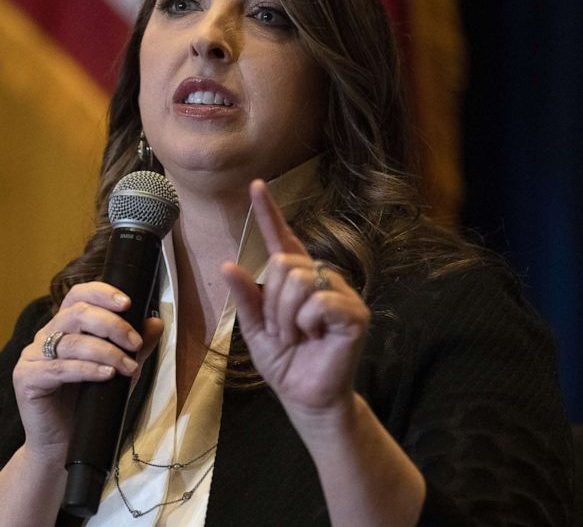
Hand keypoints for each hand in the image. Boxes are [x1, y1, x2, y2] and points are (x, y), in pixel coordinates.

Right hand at [11, 282, 163, 461]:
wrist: (63, 447)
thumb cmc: (88, 407)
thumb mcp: (119, 371)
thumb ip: (134, 347)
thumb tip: (155, 323)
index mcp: (64, 328)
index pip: (78, 296)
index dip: (101, 293)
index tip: (127, 303)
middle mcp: (45, 337)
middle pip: (76, 313)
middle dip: (112, 325)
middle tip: (134, 343)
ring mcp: (32, 357)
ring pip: (71, 341)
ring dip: (106, 351)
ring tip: (128, 367)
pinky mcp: (26, 378)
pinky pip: (59, 368)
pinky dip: (87, 369)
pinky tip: (107, 375)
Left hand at [222, 180, 369, 423]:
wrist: (304, 397)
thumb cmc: (284, 361)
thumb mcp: (255, 328)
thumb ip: (245, 296)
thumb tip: (228, 264)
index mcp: (295, 279)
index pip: (281, 239)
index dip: (268, 212)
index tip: (255, 186)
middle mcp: (320, 278)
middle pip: (282, 264)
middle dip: (272, 303)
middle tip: (283, 332)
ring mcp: (340, 293)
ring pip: (298, 281)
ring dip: (286, 317)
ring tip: (297, 337)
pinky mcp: (354, 314)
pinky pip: (320, 302)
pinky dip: (307, 323)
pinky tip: (316, 338)